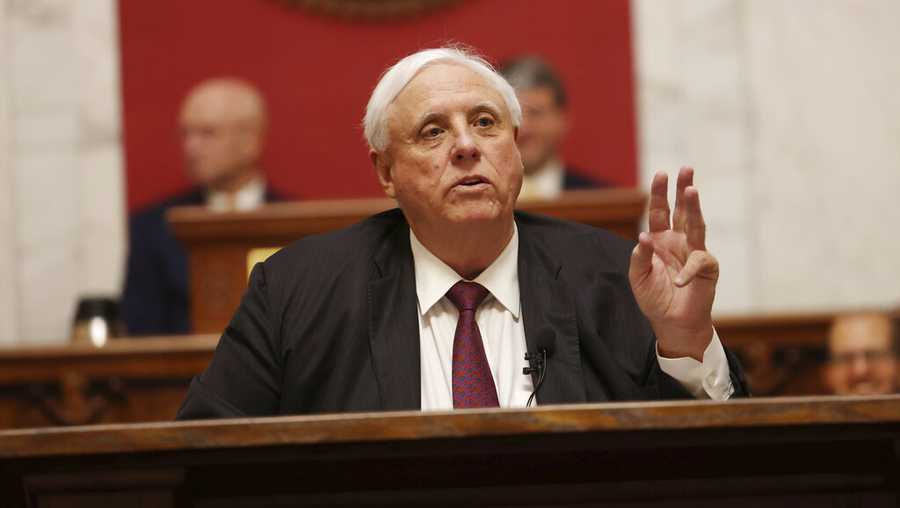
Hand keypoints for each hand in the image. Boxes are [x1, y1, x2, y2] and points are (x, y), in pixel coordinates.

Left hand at [628, 167, 717, 360]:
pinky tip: (678, 280)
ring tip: (692, 190)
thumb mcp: (638, 277)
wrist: (671, 323)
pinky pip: (698, 262)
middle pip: (681, 210)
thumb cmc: (654, 298)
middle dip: (683, 189)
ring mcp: (694, 252)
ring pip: (696, 225)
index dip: (659, 193)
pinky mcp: (706, 269)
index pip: (659, 211)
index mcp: (660, 240)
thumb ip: (639, 257)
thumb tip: (643, 237)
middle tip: (686, 169)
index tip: (661, 173)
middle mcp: (678, 241)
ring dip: (694, 208)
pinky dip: (687, 270)